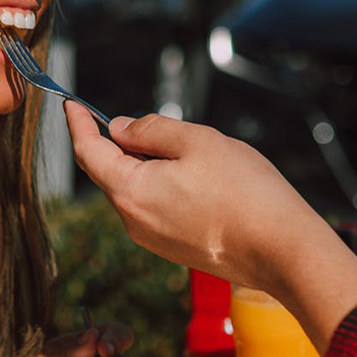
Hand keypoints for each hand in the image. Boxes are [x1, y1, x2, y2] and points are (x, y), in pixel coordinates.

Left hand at [65, 105, 356, 348]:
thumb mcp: (197, 141)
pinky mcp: (173, 248)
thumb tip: (121, 129)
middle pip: (110, 172)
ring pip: (134, 189)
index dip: (80, 124)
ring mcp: (152, 239)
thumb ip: (151, 130)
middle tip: (149, 123)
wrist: (282, 251)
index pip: (89, 152)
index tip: (73, 104)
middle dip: (121, 143)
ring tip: (191, 152)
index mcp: (130, 191)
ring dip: (147, 164)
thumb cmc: (246, 194)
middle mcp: (133, 221)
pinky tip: (198, 178)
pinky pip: (154, 208)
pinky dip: (162, 185)